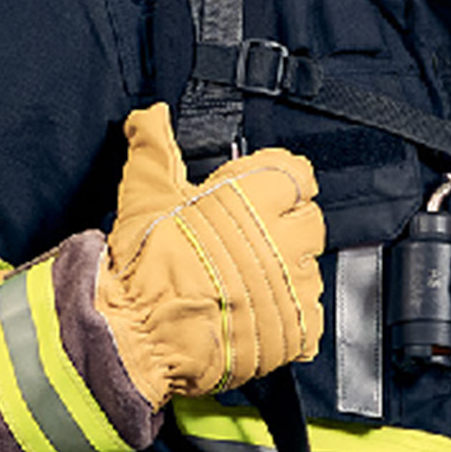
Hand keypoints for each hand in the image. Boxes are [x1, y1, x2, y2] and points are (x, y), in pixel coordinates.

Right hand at [96, 103, 326, 402]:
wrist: (139, 334)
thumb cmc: (145, 265)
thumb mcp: (145, 191)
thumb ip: (154, 145)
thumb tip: (151, 117)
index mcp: (255, 196)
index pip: (297, 173)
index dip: (278, 182)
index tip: (260, 192)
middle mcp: (282, 238)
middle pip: (309, 221)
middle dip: (285, 226)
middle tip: (250, 238)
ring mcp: (292, 286)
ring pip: (311, 268)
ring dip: (286, 271)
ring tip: (247, 280)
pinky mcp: (294, 330)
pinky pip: (310, 315)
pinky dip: (289, 316)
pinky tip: (257, 312)